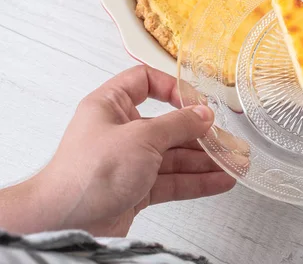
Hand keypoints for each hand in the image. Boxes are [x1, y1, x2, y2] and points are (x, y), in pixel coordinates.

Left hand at [0, 66, 235, 236]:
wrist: (66, 223)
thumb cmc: (90, 173)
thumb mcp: (141, 138)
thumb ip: (178, 124)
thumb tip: (204, 114)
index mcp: (111, 106)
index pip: (144, 82)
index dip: (172, 88)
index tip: (197, 101)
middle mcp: (121, 131)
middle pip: (168, 124)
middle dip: (200, 134)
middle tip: (228, 139)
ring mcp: (129, 162)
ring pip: (174, 156)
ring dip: (205, 160)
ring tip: (234, 162)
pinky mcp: (136, 188)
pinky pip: (172, 180)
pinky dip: (196, 181)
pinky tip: (220, 180)